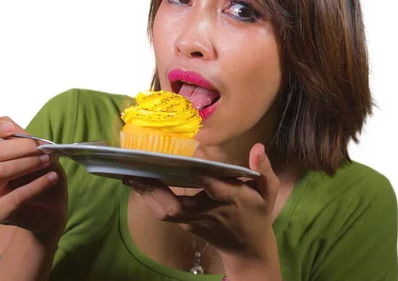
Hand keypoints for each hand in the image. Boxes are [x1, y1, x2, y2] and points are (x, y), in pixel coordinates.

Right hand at [0, 113, 67, 238]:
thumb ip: (16, 134)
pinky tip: (52, 177)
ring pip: (0, 171)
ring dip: (28, 163)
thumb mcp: (34, 149)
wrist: (52, 208)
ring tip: (48, 160)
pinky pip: (15, 196)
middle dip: (21, 146)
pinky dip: (37, 185)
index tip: (12, 129)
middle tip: (43, 147)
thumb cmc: (41, 176)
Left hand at [123, 143, 280, 271]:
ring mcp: (195, 220)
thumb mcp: (268, 192)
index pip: (214, 188)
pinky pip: (165, 212)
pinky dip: (151, 199)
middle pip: (178, 205)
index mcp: (232, 199)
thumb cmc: (258, 214)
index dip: (200, 178)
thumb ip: (263, 170)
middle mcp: (209, 211)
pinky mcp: (187, 224)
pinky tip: (137, 182)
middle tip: (135, 172)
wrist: (248, 249)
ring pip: (167, 211)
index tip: (183, 163)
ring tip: (129, 174)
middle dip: (156, 191)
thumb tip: (257, 148)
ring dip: (147, 194)